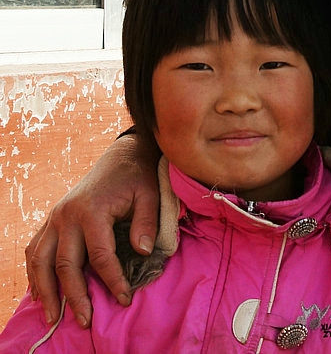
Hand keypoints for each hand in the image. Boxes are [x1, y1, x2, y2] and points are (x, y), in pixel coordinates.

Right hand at [25, 134, 159, 327]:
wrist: (121, 156)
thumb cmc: (137, 177)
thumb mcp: (149, 194)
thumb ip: (146, 222)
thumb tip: (143, 252)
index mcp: (93, 209)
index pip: (100, 255)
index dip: (112, 280)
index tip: (124, 299)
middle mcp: (68, 215)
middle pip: (65, 264)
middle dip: (74, 296)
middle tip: (86, 321)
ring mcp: (55, 217)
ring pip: (41, 260)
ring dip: (45, 291)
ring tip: (53, 317)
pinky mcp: (52, 219)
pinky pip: (35, 249)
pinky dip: (34, 273)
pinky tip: (40, 293)